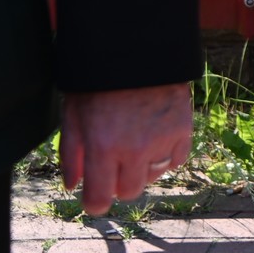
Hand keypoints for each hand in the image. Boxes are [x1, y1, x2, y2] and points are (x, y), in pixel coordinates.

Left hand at [60, 83, 193, 214]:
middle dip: (119, 183)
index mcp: (103, 148)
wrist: (136, 51)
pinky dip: (166, 155)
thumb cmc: (98, 82)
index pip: (100, 199)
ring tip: (136, 144)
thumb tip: (72, 186)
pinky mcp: (183, 129)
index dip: (95, 202)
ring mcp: (162, 140)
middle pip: (129, 192)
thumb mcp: (73, 116)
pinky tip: (156, 139)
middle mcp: (134, 150)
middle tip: (115, 164)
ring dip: (143, 168)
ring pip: (153, 176)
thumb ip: (70, 155)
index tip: (95, 197)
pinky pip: (176, 160)